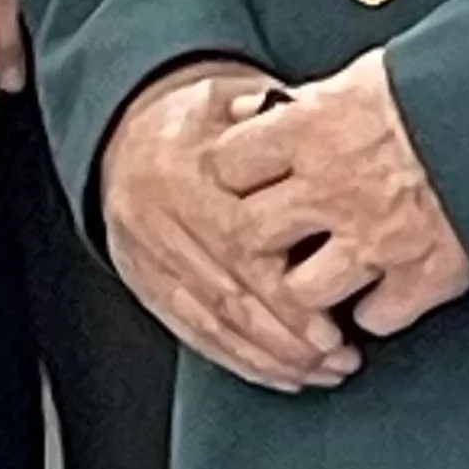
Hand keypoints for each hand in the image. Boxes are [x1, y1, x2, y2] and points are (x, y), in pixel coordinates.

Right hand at [101, 63, 360, 392]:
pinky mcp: (146, 285)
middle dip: (289, 337)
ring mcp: (148, 258)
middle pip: (229, 294)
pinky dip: (239, 359)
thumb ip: (272, 113)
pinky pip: (193, 332)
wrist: (128, 132)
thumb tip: (307, 112)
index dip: (287, 291)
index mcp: (186, 168)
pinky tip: (278, 375)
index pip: (240, 245)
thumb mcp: (235, 93)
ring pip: (213, 321)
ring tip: (322, 372)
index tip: (334, 319)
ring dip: (270, 358)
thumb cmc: (201, 115)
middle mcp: (160, 219)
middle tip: (340, 357)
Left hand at [212, 49, 468, 340]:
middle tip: (273, 235)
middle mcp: (334, 188)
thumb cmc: (451, 77)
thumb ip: (322, 100)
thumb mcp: (372, 70)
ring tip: (323, 274)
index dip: (233, 173)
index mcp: (315, 127)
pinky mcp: (423, 274)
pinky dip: (378, 310)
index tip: (244, 176)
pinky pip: (378, 318)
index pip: (229, 163)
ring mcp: (375, 239)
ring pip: (302, 292)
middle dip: (258, 239)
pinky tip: (382, 293)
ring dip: (310, 288)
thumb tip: (283, 109)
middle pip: (251, 236)